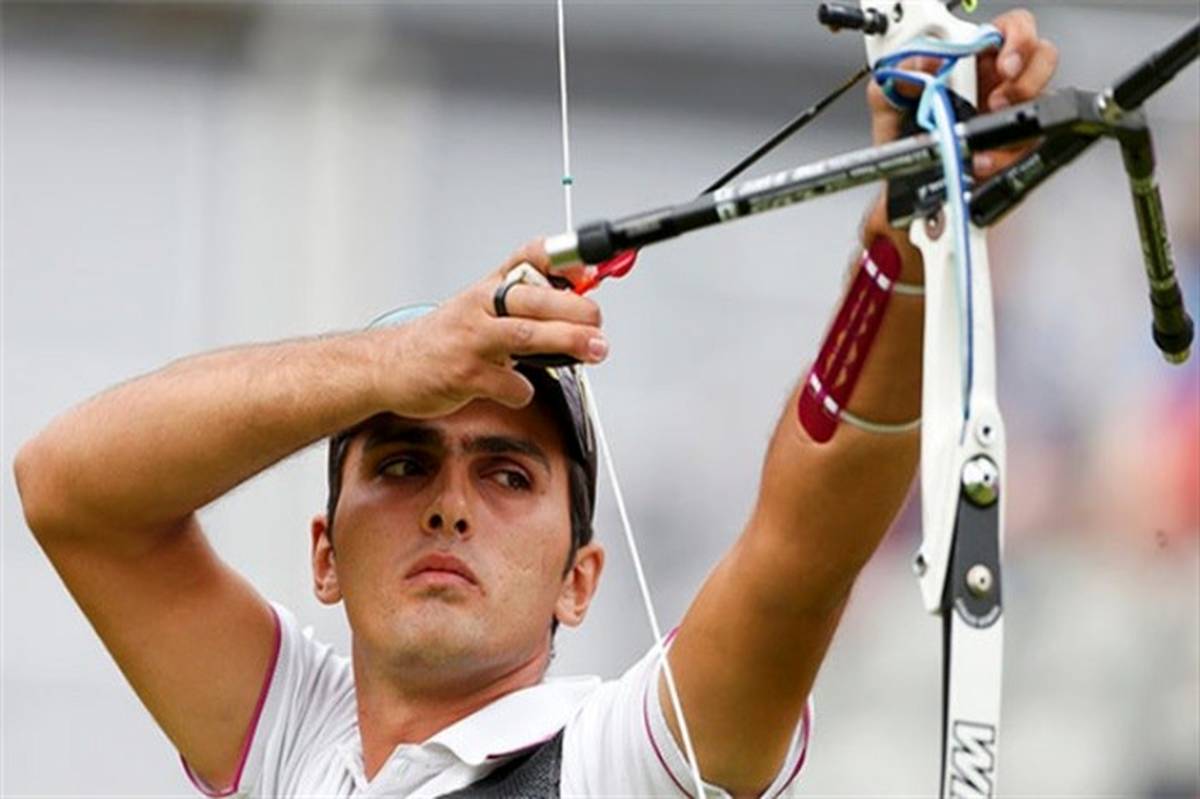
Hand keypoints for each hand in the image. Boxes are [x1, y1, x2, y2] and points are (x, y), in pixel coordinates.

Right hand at [367, 239, 606, 417]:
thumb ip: (526, 304)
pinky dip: (524, 391)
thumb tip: (581, 298)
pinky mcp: (464, 374)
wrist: (393, 364)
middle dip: (576, 309)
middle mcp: (480, 306)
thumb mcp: (482, 308)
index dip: (562, 257)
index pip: (528, 257)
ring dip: (567, 342)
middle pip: (534, 299)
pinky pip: (510, 385)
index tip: (590, 268)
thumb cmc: (447, 337)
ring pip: (526, 335)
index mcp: (489, 287)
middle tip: (600, 322)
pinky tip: (520, 390)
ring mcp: (471, 340)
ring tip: (595, 350)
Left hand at [868, 8, 1058, 177]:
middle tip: (998, 100)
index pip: (1010, 30)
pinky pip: (1028, 146)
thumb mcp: (888, 100)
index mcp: (973, 61)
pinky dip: (1006, 155)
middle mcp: (997, 83)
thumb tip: (925, 63)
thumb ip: (900, 74)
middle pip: (1041, 59)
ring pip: (1041, 103)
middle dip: (1027, 78)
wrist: (901, 184)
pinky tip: (982, 160)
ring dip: (1018, 119)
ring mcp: (1008, 116)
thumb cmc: (900, 138)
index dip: (1017, 38)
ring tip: (985, 133)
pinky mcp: (1011, 149)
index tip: (1003, 62)